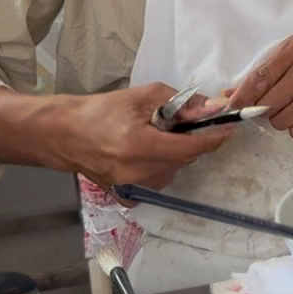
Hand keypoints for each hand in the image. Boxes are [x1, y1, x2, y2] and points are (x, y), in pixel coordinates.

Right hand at [54, 84, 232, 187]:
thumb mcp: (144, 96)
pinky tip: (143, 152)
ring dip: (174, 153)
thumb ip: (181, 103)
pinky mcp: (127, 196)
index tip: (229, 127)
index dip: (213, 138)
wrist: (64, 134)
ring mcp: (132, 189)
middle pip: (183, 159)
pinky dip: (159, 166)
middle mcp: (138, 174)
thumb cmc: (101, 111)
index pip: (191, 149)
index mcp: (140, 148)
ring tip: (152, 136)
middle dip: (188, 140)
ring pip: (173, 170)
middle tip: (175, 123)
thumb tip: (213, 108)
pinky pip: (158, 180)